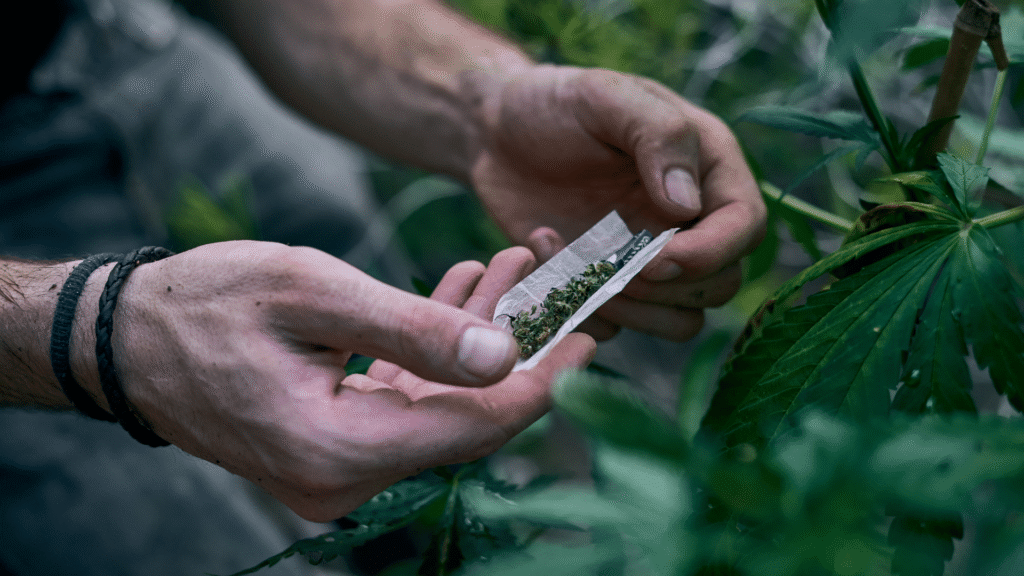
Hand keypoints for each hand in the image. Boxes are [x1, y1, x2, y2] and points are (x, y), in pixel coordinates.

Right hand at [105, 242, 593, 520]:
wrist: (126, 338)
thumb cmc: (205, 304)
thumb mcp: (313, 293)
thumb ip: (413, 329)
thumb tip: (505, 359)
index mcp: (339, 449)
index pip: (474, 426)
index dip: (543, 381)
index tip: (592, 332)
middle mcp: (345, 477)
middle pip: (466, 417)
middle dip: (515, 346)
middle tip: (554, 278)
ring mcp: (339, 468)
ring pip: (442, 404)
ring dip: (477, 338)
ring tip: (511, 266)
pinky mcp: (335, 446)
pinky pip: (407, 400)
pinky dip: (436, 351)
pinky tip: (461, 294)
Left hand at [471, 65, 766, 340]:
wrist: (494, 132)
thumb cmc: (555, 104)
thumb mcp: (606, 97)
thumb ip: (658, 136)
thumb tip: (688, 206)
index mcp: (706, 169)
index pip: (744, 227)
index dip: (711, 253)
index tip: (658, 257)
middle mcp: (690, 221)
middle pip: (719, 285)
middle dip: (665, 286)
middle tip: (604, 261)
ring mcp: (650, 260)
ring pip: (678, 320)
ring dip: (628, 308)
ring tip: (570, 262)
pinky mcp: (609, 286)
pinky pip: (618, 327)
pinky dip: (582, 310)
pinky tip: (544, 253)